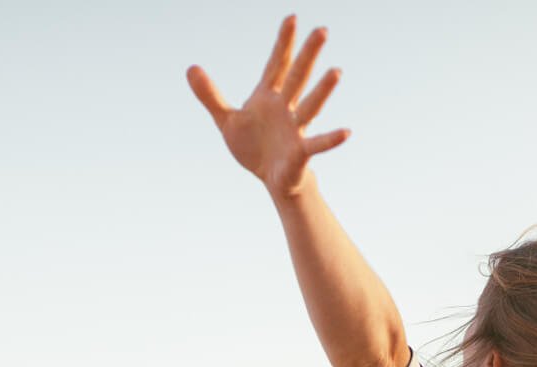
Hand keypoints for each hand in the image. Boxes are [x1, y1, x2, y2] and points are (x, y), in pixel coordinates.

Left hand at [187, 15, 349, 197]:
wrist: (269, 178)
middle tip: (322, 30)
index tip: (291, 17)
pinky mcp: (300, 151)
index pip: (277, 64)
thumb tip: (190, 68)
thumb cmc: (253, 146)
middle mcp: (285, 108)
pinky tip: (346, 132)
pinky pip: (317, 144)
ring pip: (310, 106)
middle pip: (297, 77)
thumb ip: (210, 95)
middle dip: (308, 54)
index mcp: (268, 97)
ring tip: (336, 71)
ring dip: (322, 90)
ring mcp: (295, 128)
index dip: (283, 42)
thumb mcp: (227, 120)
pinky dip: (330, 139)